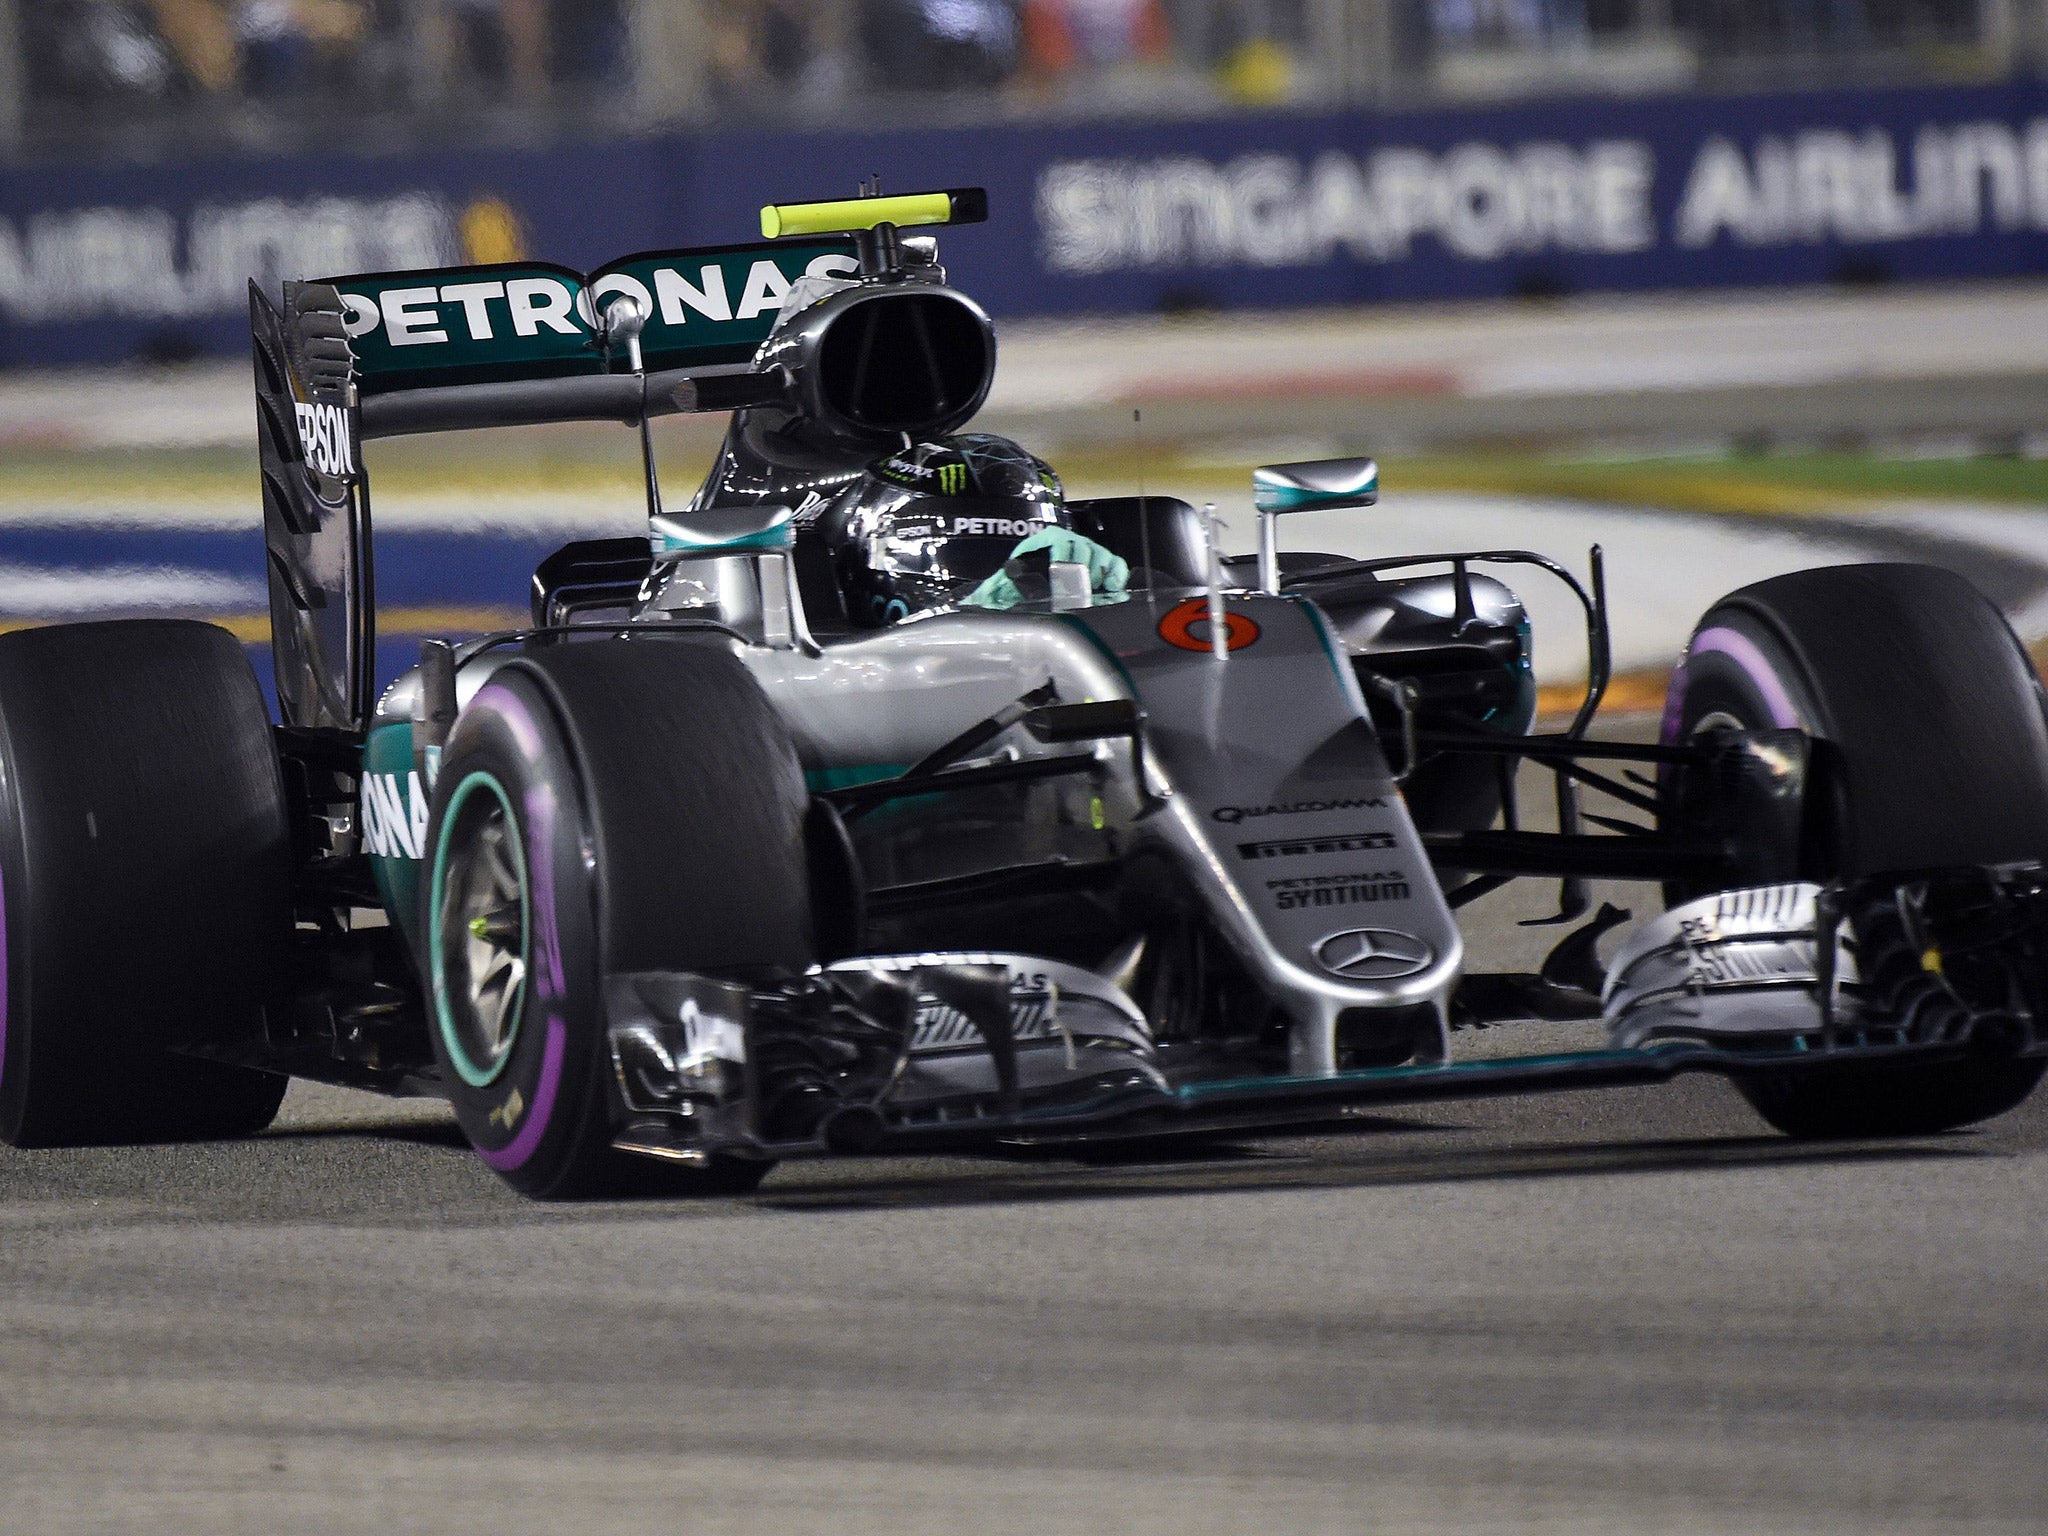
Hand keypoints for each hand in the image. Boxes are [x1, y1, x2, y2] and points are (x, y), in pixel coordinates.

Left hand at [964, 529, 1130, 609]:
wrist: (1043, 567)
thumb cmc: (1027, 571)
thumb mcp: (1011, 577)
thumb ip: (994, 588)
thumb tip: (973, 600)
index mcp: (1048, 539)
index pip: (1059, 544)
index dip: (1062, 560)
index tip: (1059, 578)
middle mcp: (1072, 541)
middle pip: (1083, 550)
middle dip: (1081, 572)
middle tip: (1076, 592)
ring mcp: (1091, 549)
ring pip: (1102, 556)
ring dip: (1098, 575)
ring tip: (1090, 592)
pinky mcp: (1105, 561)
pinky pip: (1117, 564)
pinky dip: (1117, 576)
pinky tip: (1111, 591)